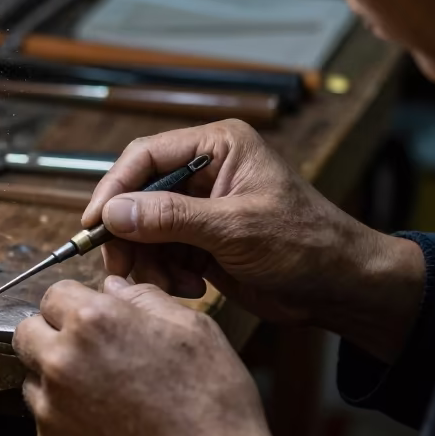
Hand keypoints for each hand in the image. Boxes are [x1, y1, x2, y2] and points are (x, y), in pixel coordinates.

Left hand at [15, 278, 295, 435]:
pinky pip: (46, 424)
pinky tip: (105, 431)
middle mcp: (60, 361)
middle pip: (28, 333)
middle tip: (90, 355)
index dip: (75, 305)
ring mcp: (50, 409)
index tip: (91, 321)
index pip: (54, 295)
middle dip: (52, 337)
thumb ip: (144, 299)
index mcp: (92, 322)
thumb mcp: (194, 330)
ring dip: (57, 381)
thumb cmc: (211, 405)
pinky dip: (66, 424)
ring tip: (104, 398)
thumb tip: (115, 288)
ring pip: (33, 379)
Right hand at [82, 120, 424, 363]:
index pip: (146, 157)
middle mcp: (205, 171)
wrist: (341, 288)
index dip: (114, 188)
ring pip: (143, 228)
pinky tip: (187, 288)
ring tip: (167, 284)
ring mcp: (200, 207)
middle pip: (137, 196)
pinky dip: (163, 274)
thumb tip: (114, 212)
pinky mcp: (200, 239)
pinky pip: (159, 252)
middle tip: (121, 266)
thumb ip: (171, 217)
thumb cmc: (307, 245)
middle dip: (128, 234)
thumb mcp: (236, 228)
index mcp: (218, 147)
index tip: (93, 222)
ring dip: (147, 259)